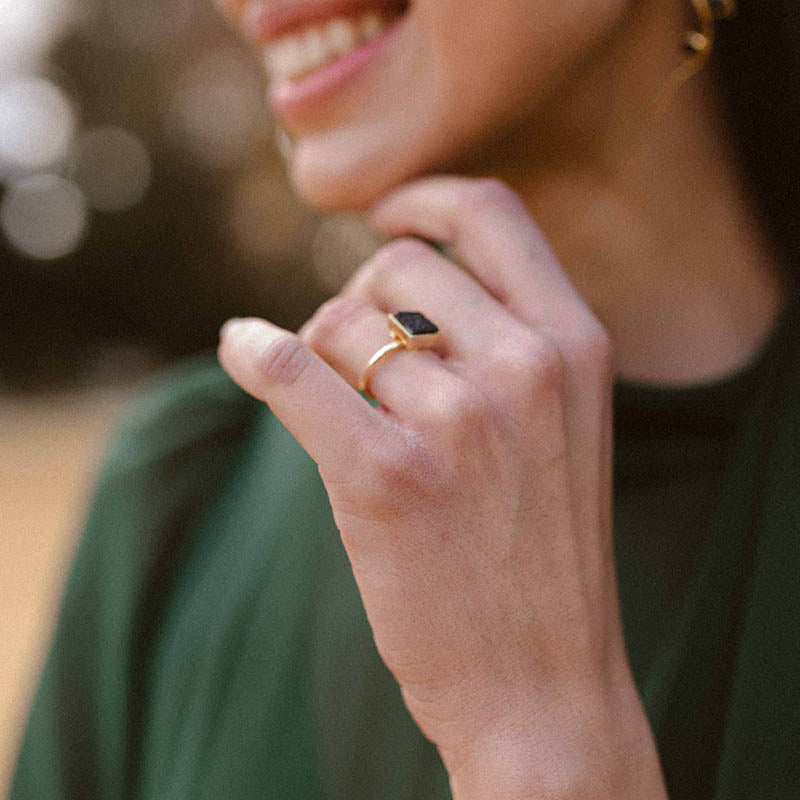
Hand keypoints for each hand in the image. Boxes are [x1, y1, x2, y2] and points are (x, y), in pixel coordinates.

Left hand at [218, 176, 665, 798]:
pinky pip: (288, 369)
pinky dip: (251, 352)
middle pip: (396, 267)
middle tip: (359, 358)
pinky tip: (240, 348)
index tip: (385, 213)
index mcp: (575, 344)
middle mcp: (525, 365)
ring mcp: (457, 420)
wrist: (544, 686)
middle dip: (363, 301)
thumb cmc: (542, 556)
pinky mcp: (385, 476)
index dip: (425, 200)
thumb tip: (391, 279)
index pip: (490, 212)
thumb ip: (505, 342)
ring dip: (323, 357)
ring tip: (347, 415)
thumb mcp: (562, 428)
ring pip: (336, 326)